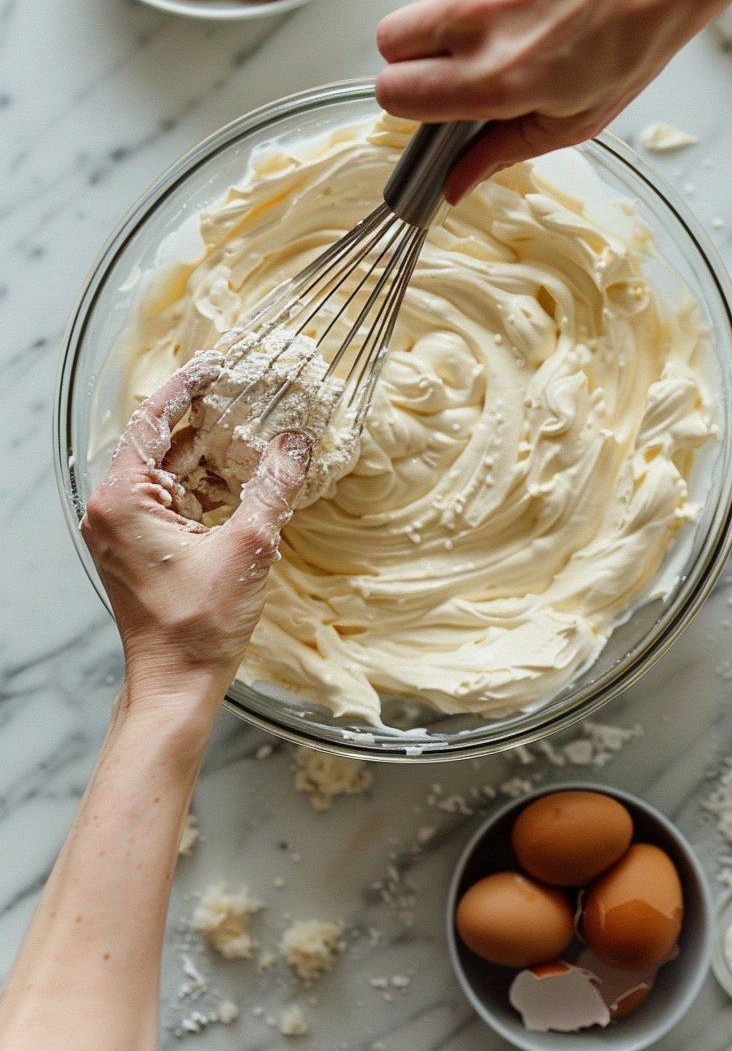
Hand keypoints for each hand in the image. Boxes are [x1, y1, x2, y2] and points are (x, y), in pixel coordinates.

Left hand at [81, 358, 312, 713]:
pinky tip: (246, 481)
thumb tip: (299, 442)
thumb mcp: (249, 547)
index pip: (152, 419)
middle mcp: (113, 508)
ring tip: (258, 436)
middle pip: (163, 443)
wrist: (176, 686)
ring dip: (213, 457)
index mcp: (123, 499)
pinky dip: (208, 488)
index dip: (189, 386)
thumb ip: (275, 486)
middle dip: (210, 421)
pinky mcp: (141, 548)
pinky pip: (175, 500)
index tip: (219, 364)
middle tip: (251, 396)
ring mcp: (125, 529)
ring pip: (172, 473)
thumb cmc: (197, 626)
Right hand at [375, 0, 703, 198]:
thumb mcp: (572, 121)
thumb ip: (500, 154)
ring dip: (434, 30)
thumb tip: (453, 186)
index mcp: (494, 81)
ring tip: (492, 33)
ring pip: (408, 11)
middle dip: (412, 65)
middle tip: (458, 71)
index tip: (435, 107)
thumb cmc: (630, 39)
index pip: (394, 96)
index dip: (410, 106)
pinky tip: (508, 0)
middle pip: (386, 49)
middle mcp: (471, 25)